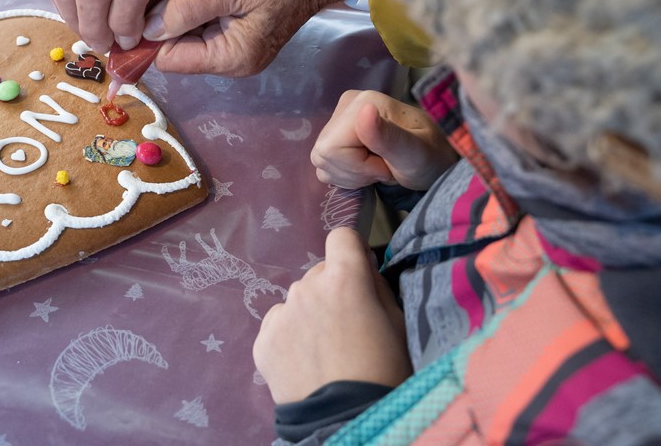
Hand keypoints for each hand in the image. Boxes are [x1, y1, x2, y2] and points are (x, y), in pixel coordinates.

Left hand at [142, 0, 363, 76]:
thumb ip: (184, 9)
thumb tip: (144, 29)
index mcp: (231, 57)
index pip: (169, 58)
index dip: (148, 33)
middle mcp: (233, 60)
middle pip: (176, 46)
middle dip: (165, 15)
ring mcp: (238, 44)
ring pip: (188, 30)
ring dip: (180, 3)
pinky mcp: (242, 27)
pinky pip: (206, 20)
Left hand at [254, 227, 410, 403]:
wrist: (345, 422)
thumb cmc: (384, 373)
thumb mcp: (397, 325)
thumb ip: (378, 288)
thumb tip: (364, 270)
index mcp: (344, 279)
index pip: (341, 237)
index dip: (350, 252)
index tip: (357, 272)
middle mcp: (307, 287)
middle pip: (320, 273)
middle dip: (332, 290)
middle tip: (345, 326)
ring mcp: (281, 314)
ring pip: (298, 300)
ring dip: (309, 314)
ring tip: (323, 350)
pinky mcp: (263, 341)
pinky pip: (278, 325)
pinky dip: (289, 337)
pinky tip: (303, 362)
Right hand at [312, 90, 458, 190]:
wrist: (433, 161)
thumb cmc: (430, 158)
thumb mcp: (416, 153)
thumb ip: (390, 137)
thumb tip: (364, 111)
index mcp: (364, 102)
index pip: (333, 148)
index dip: (359, 168)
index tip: (387, 166)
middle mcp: (347, 104)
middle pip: (324, 154)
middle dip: (355, 173)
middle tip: (385, 169)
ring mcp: (339, 118)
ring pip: (321, 160)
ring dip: (351, 176)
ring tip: (379, 167)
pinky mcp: (336, 132)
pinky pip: (323, 164)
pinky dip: (345, 175)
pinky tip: (367, 169)